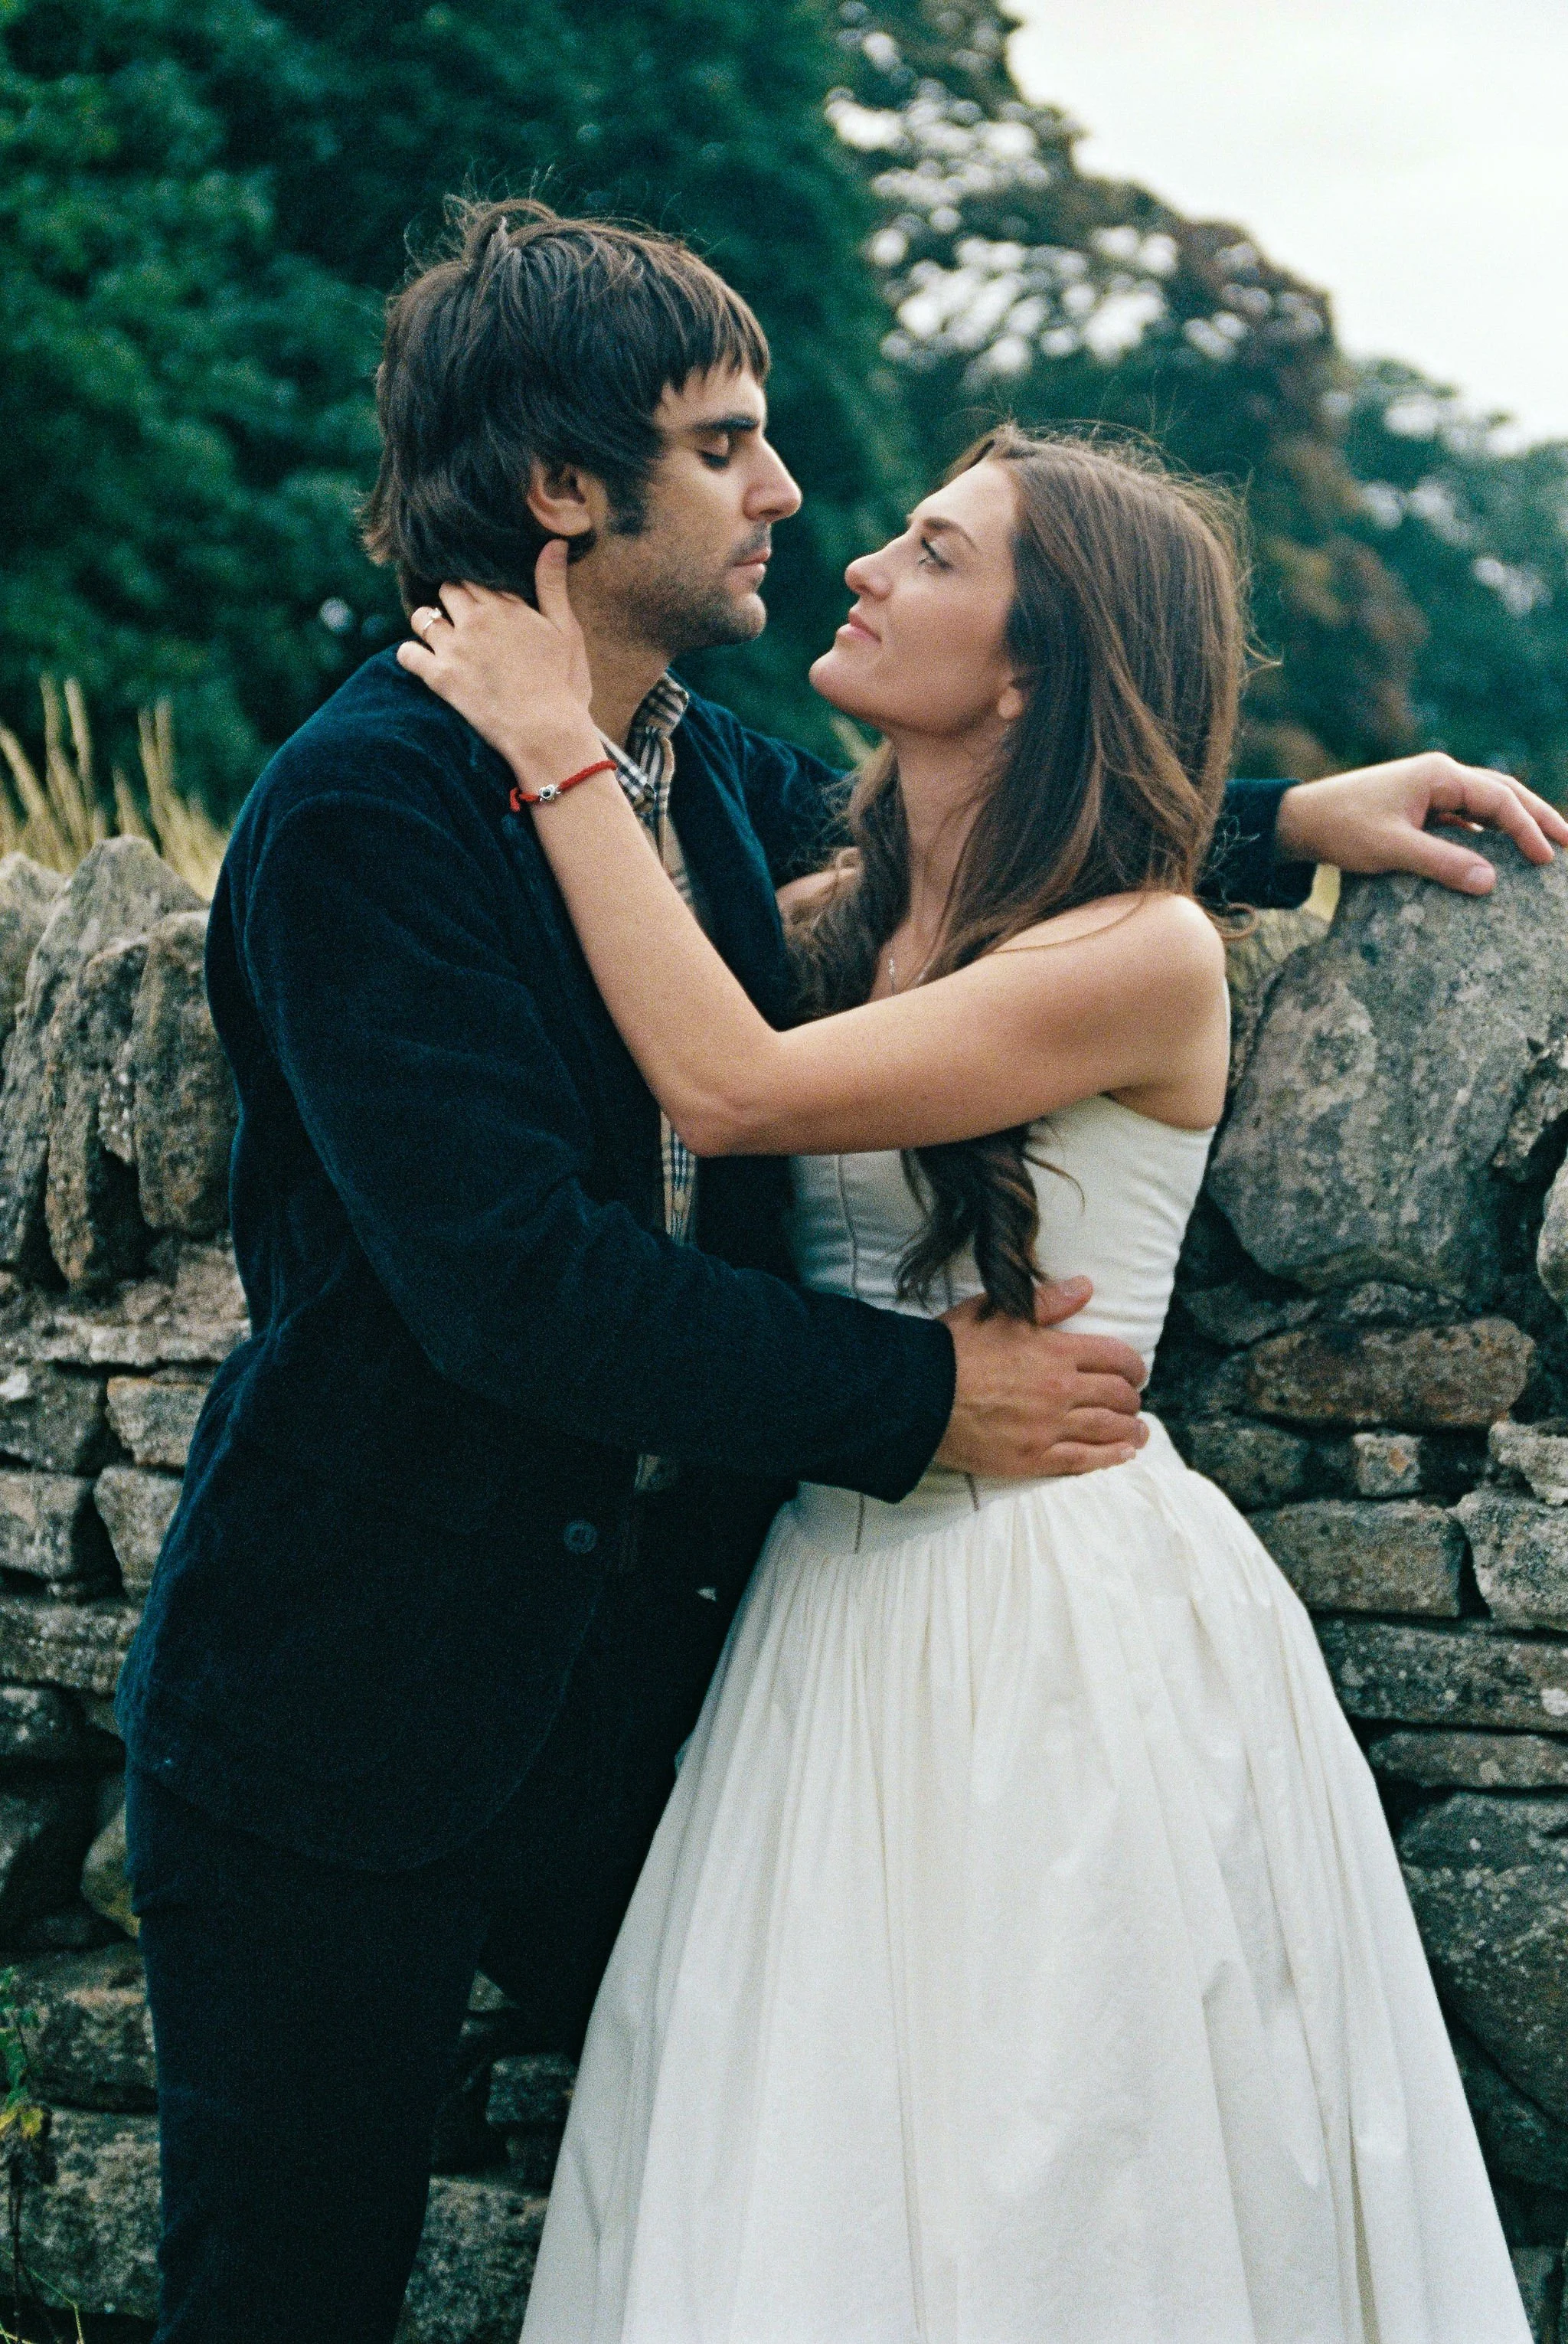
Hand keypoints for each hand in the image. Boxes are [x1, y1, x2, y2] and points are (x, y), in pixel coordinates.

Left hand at [396, 546, 599, 787]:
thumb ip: (553, 585)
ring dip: (427, 621)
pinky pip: (408, 654)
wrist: (547, 732)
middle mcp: (476, 619)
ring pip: (423, 616)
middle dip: (451, 599)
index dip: (475, 586)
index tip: (477, 596)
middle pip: (447, 590)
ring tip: (438, 635)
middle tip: (459, 617)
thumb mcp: (566, 630)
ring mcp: (455, 648)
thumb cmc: (563, 684)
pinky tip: (419, 660)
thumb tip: (554, 542)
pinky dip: (409, 654)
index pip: (476, 578)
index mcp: (506, 606)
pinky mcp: (441, 677)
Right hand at [935, 1278, 1148, 1478]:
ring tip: (1139, 1430)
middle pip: (1117, 1395)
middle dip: (1131, 1397)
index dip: (1132, 1365)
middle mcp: (1061, 1390)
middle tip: (1132, 1400)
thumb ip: (1047, 1302)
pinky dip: (1110, 1457)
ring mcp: (1050, 1428)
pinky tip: (1123, 1454)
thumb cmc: (953, 1349)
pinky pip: (1084, 1460)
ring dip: (1130, 1428)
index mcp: (1056, 1352)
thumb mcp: (997, 1312)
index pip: (1115, 1357)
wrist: (918, 1396)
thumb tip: (1085, 1287)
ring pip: (1108, 1428)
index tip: (1135, 1372)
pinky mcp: (1034, 1458)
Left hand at [1276, 752, 1567, 894]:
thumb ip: (1441, 864)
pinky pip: (1465, 819)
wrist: (1301, 819)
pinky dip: (1487, 834)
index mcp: (1439, 776)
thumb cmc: (1342, 828)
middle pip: (1504, 792)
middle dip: (1538, 816)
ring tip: (1545, 848)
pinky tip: (1499, 858)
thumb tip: (1491, 881)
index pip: (1499, 800)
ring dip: (1515, 823)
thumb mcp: (1392, 849)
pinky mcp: (1420, 807)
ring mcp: (1431, 790)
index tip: (1548, 859)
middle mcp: (1440, 776)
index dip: (1528, 829)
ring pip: (1486, 804)